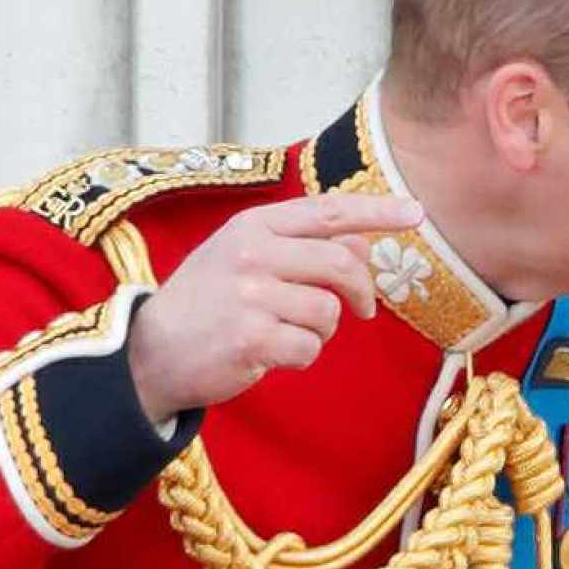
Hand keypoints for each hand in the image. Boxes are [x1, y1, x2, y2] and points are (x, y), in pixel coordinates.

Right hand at [127, 193, 420, 423]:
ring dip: (320, 330)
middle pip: (342, 264)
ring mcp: (251, 295)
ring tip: (285, 332)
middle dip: (362, 291)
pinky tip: (271, 355)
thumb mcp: (246, 256)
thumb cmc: (208, 302)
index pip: (330, 211)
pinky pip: (310, 348)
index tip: (417, 214)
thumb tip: (362, 242)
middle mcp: (252, 252)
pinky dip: (300, 358)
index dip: (378, 212)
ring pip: (328, 311)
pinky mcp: (252, 338)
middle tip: (363, 310)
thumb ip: (301, 244)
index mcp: (254, 225)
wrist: (151, 352)